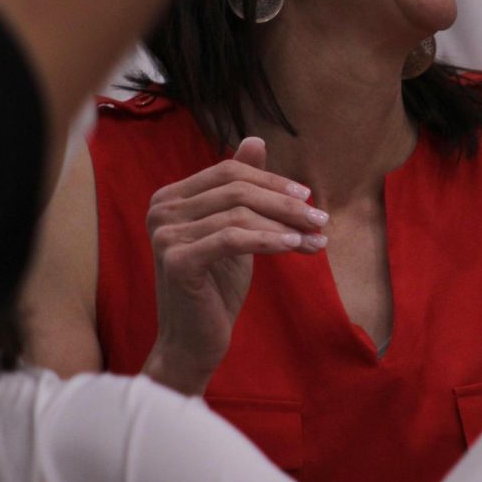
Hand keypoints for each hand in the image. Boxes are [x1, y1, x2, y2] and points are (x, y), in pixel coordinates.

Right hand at [142, 137, 327, 394]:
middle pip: (236, 189)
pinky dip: (269, 239)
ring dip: (285, 223)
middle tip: (320, 217)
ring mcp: (164, 234)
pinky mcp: (177, 260)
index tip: (307, 197)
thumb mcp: (235, 229)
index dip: (271, 181)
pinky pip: (233, 238)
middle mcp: (161, 209)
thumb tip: (256, 139)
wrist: (194, 342)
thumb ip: (242, 187)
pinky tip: (295, 245)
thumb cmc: (216, 287)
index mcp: (171, 197)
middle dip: (284, 202)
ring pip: (238, 213)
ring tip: (316, 237)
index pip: (228, 172)